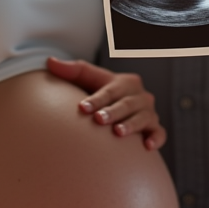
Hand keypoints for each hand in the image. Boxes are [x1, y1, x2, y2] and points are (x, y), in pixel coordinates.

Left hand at [46, 57, 166, 149]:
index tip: (82, 108)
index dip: (96, 99)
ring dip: (131, 125)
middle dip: (113, 112)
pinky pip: (159, 132)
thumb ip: (71, 71)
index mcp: (124, 82)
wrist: (119, 106)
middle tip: (99, 120)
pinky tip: (147, 146)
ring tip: (117, 133)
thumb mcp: (88, 79)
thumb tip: (49, 61)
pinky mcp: (154, 127)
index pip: (109, 90)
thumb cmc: (100, 92)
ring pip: (143, 118)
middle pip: (127, 104)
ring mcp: (149, 112)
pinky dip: (156, 138)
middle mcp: (139, 95)